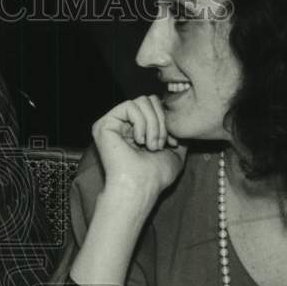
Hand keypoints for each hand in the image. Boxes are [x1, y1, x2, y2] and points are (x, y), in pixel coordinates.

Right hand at [91, 95, 186, 211]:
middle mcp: (123, 124)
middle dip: (161, 121)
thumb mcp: (175, 152)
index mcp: (136, 129)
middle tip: (159, 144)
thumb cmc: (156, 175)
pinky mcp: (104, 124)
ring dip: (153, 124)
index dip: (167, 120)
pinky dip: (141, 123)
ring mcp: (113, 123)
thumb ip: (176, 135)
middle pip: (149, 100)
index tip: (172, 143)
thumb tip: (181, 121)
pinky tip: (138, 141)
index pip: (155, 106)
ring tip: (150, 145)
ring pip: (142, 101)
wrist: (142, 185)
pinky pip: (130, 106)